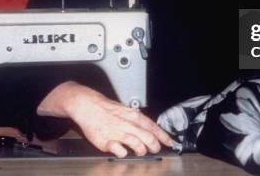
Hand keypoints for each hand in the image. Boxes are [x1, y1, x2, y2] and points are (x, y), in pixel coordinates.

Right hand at [37, 81, 172, 156]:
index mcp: (134, 115)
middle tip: (155, 150)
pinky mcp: (107, 141)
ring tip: (140, 152)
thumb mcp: (126, 110)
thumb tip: (149, 129)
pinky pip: (120, 151)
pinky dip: (124, 153)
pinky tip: (123, 151)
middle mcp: (128, 124)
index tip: (170, 143)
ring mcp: (118, 133)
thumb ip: (137, 120)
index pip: (154, 127)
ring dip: (142, 151)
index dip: (164, 137)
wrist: (88, 106)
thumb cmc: (106, 109)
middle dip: (155, 146)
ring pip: (138, 145)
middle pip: (149, 138)